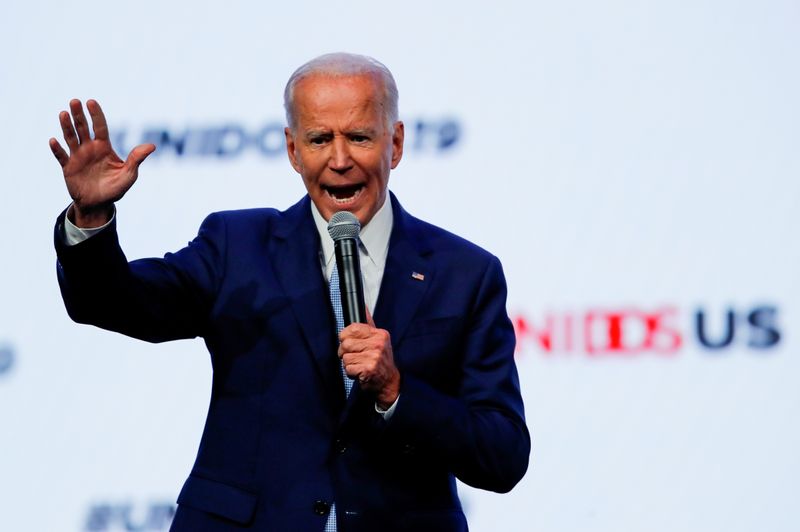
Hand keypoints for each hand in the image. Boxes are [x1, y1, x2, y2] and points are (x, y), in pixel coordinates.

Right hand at [49, 99, 154, 226]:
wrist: (99, 204)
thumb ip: (137, 159)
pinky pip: (61, 156)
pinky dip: (57, 149)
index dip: (96, 114)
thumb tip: (152, 146)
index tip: (91, 101)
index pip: (100, 127)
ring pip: (70, 137)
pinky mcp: (68, 167)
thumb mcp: (129, 175)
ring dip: (66, 126)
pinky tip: (53, 141)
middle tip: (75, 101)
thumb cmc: (115, 188)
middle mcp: (89, 148)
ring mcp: (77, 156)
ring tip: (63, 113)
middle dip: (79, 115)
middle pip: (83, 127)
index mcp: (104, 147)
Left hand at [338, 311, 400, 407]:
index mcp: (379, 334)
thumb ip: (368, 324)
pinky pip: (348, 368)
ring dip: (348, 364)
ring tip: (359, 365)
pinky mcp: (369, 369)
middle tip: (355, 357)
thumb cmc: (380, 360)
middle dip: (345, 352)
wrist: (389, 382)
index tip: (349, 342)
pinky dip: (351, 373)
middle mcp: (378, 344)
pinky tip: (360, 372)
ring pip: (345, 357)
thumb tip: (363, 306)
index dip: (345, 336)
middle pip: (346, 343)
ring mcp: (374, 357)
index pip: (353, 328)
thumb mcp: (378, 339)